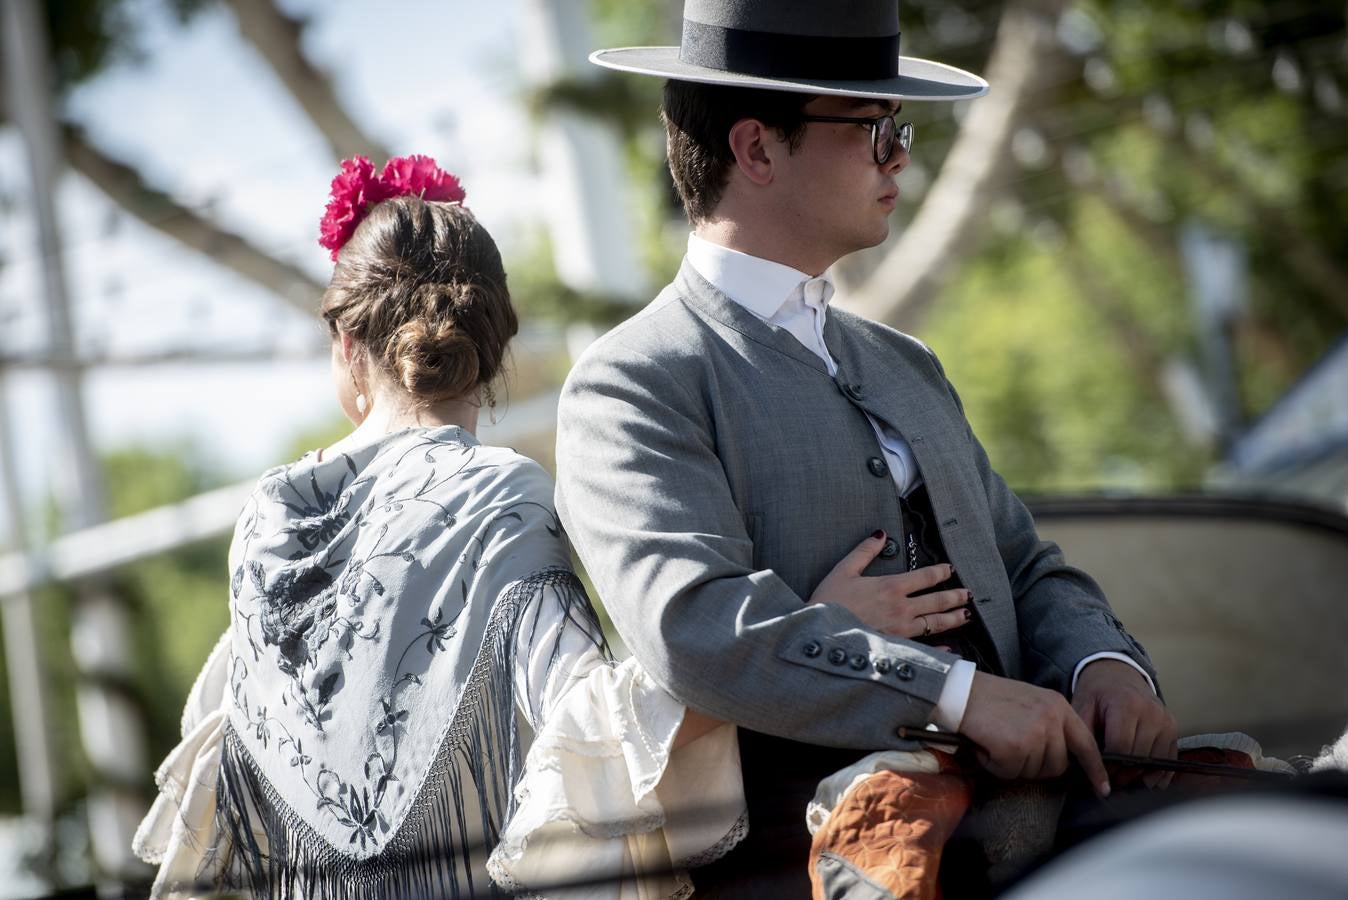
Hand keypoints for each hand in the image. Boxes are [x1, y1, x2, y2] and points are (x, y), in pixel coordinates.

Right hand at [808, 531, 969, 638]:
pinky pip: (925, 648)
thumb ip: (864, 551)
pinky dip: (940, 649)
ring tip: (966, 615)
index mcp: (891, 587)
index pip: (926, 576)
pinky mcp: (897, 648)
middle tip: (968, 594)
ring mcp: (902, 631)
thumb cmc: (828, 602)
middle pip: (937, 601)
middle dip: (955, 596)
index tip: (950, 570)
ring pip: (936, 623)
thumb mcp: (843, 570)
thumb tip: (880, 533)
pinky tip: (950, 648)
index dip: (941, 572)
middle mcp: (902, 608)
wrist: (819, 635)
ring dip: (954, 618)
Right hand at [959, 671, 1111, 797]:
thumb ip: (1050, 725)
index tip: (1102, 788)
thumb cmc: (989, 698)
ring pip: (1033, 772)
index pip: (1087, 744)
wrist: (958, 692)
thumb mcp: (1030, 702)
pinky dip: (994, 765)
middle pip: (1058, 766)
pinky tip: (985, 746)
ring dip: (1012, 764)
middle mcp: (1052, 719)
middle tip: (1011, 747)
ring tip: (996, 740)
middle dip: (1036, 766)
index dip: (1095, 769)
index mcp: (1059, 707)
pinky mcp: (1015, 748)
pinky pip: (1009, 773)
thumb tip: (1061, 758)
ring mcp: (1035, 734)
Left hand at [1073, 659, 1177, 788]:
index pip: (1121, 746)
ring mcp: (1166, 721)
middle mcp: (1151, 712)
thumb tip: (1085, 762)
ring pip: (1156, 761)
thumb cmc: (1098, 692)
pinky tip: (1145, 778)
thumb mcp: (1083, 705)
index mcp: (1126, 705)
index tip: (1100, 771)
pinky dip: (1158, 773)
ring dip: (1140, 774)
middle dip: (1124, 772)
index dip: (1109, 765)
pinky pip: (1170, 759)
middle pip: (1139, 756)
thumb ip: (1084, 732)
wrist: (1119, 675)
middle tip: (1111, 778)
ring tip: (1124, 776)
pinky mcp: (1173, 729)